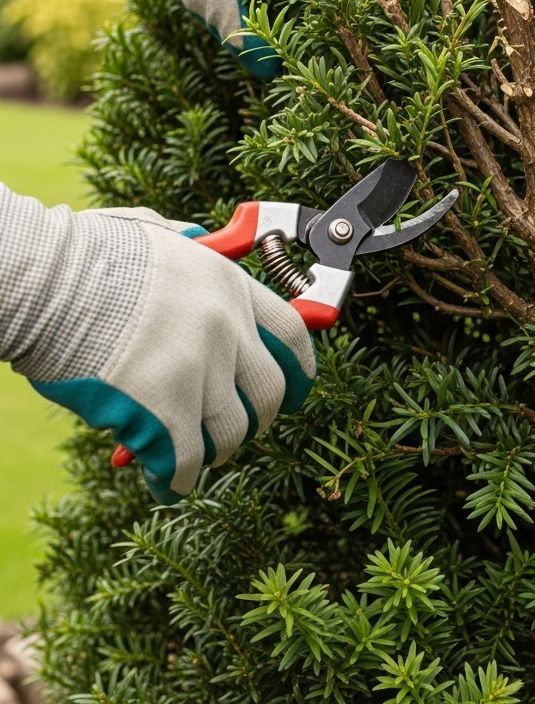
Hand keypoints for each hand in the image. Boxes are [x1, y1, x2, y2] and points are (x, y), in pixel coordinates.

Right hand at [0, 186, 315, 503]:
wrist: (44, 276)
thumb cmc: (88, 254)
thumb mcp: (160, 238)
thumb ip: (191, 252)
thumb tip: (199, 244)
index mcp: (231, 284)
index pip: (294, 334)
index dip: (300, 369)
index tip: (297, 390)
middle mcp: (228, 326)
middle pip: (269, 391)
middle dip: (258, 418)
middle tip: (238, 431)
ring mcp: (200, 368)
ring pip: (231, 431)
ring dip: (214, 450)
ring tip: (193, 456)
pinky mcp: (163, 409)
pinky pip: (184, 459)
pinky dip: (176, 479)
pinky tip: (164, 485)